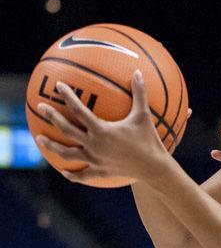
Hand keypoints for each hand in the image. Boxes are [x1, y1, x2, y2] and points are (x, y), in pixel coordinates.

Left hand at [35, 70, 168, 182]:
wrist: (153, 168)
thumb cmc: (149, 140)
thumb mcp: (144, 115)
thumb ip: (139, 93)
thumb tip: (137, 73)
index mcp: (101, 130)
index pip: (79, 110)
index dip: (68, 97)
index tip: (59, 86)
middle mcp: (93, 145)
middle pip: (66, 130)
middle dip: (52, 117)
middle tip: (41, 108)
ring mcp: (94, 160)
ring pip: (67, 154)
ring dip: (52, 146)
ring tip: (40, 139)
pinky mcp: (99, 171)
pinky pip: (81, 174)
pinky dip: (71, 174)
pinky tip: (64, 172)